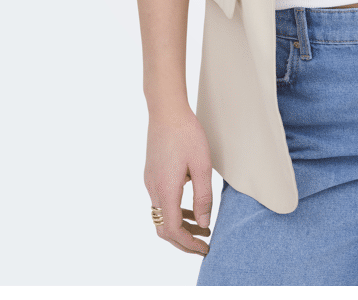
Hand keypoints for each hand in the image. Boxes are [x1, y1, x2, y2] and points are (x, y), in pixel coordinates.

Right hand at [144, 104, 213, 255]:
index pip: (173, 230)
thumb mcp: (201, 165)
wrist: (166, 110)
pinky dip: (174, 211)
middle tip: (204, 244)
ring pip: (161, 216)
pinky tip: (190, 207)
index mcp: (166, 189)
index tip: (205, 248)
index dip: (188, 244)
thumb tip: (203, 224)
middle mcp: (153, 189)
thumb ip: (203, 197)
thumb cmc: (187, 134)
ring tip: (202, 227)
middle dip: (183, 240)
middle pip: (164, 229)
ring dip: (180, 226)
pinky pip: (161, 202)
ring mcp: (150, 182)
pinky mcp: (151, 174)